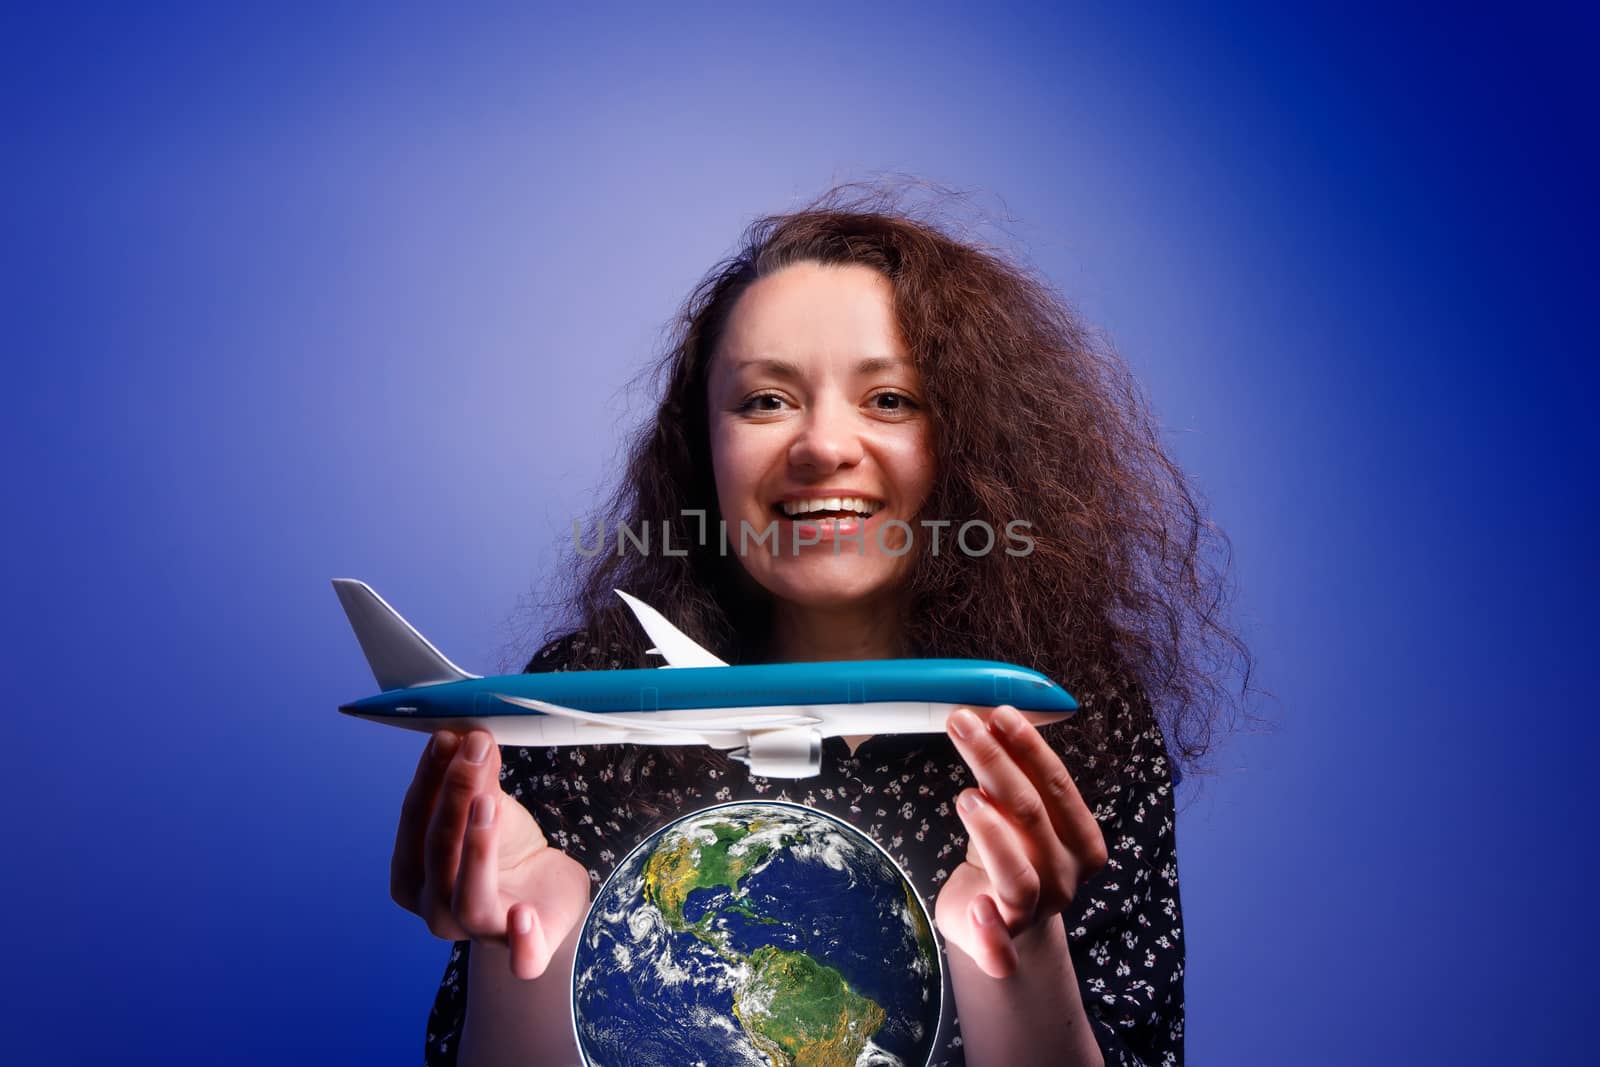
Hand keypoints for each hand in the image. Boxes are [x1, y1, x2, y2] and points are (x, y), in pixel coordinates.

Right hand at [390, 730, 592, 978]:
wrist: (544, 893)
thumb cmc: (503, 851)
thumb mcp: (491, 807)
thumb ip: (479, 778)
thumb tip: (469, 734)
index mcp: (413, 877)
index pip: (413, 822)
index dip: (429, 778)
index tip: (448, 737)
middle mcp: (436, 910)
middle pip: (438, 854)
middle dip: (454, 797)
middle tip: (473, 750)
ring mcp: (478, 933)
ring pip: (468, 900)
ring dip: (476, 850)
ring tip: (489, 803)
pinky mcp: (526, 949)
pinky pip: (520, 958)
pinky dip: (521, 942)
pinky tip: (523, 916)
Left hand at [936, 705, 1108, 978]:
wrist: (1003, 922)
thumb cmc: (1011, 853)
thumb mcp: (1017, 814)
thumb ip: (1014, 776)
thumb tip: (991, 716)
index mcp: (1081, 842)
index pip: (1056, 786)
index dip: (1029, 747)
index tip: (999, 712)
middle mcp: (1065, 877)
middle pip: (1030, 815)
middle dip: (995, 763)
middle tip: (962, 724)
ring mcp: (1035, 913)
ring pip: (1018, 874)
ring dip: (992, 834)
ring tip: (965, 798)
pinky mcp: (1000, 944)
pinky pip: (1000, 948)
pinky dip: (990, 932)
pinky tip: (977, 908)